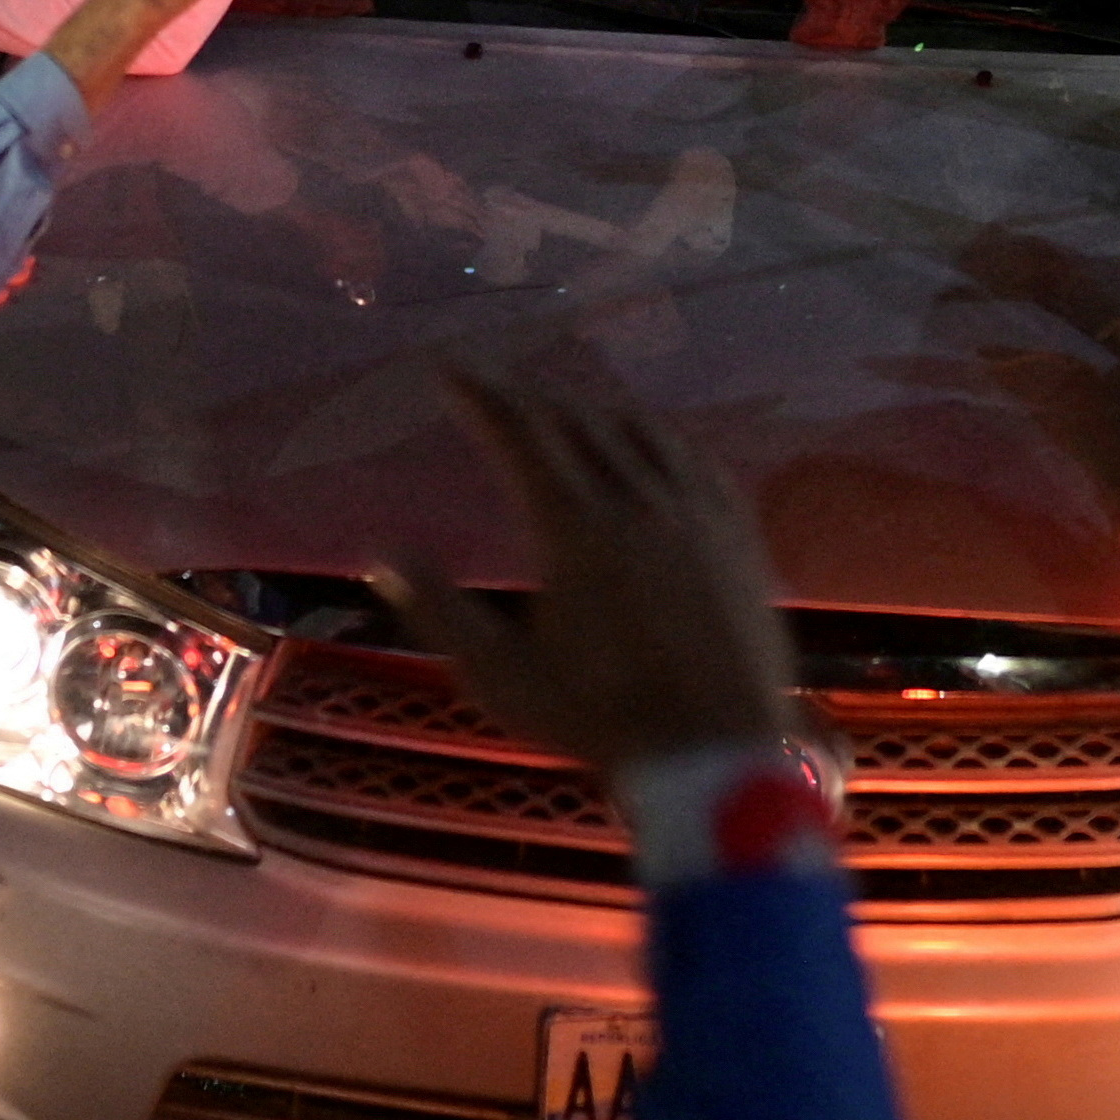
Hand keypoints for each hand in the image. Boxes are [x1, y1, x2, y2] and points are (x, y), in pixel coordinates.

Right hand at [381, 373, 797, 780]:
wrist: (718, 753)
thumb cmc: (600, 720)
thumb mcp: (502, 676)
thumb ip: (439, 609)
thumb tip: (381, 551)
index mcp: (576, 525)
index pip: (520, 432)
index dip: (481, 393)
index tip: (449, 366)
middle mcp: (639, 498)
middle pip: (578, 421)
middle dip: (530, 399)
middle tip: (498, 392)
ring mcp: (697, 511)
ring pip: (641, 431)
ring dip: (594, 412)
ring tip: (566, 413)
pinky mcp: (738, 532)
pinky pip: (695, 458)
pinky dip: (659, 438)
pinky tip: (653, 446)